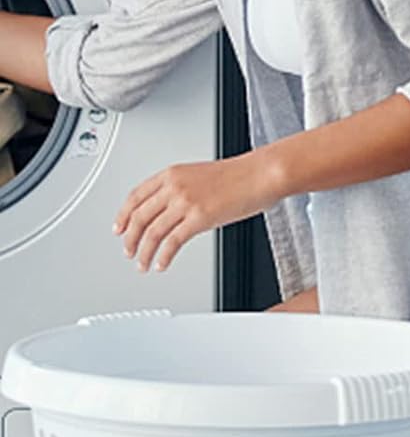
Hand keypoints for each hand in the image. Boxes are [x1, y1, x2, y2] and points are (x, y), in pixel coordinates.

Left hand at [114, 152, 283, 273]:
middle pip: (139, 217)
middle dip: (130, 238)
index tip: (119, 228)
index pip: (136, 197)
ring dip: (143, 252)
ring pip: (152, 232)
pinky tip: (162, 264)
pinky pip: (173, 242)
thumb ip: (183, 190)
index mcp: (173, 174)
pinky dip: (163, 256)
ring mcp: (186, 202)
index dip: (123, 216)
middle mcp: (175, 187)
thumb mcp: (202, 175)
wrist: (262, 173)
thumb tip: (173, 212)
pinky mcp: (200, 218)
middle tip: (128, 251)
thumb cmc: (242, 174)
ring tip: (142, 263)